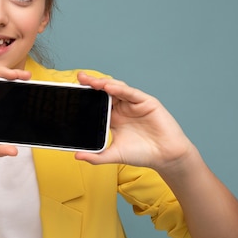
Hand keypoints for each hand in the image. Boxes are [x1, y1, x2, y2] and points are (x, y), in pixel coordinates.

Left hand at [74, 72, 195, 171]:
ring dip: (104, 84)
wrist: (165, 158)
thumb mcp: (114, 154)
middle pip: (105, 92)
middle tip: (79, 79)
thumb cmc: (142, 154)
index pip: (97, 103)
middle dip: (92, 85)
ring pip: (117, 89)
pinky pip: (131, 93)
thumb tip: (76, 156)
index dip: (86, 97)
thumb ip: (96, 156)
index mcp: (114, 117)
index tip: (72, 92)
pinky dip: (120, 89)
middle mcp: (123, 108)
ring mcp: (134, 104)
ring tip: (92, 82)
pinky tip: (109, 87)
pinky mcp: (147, 102)